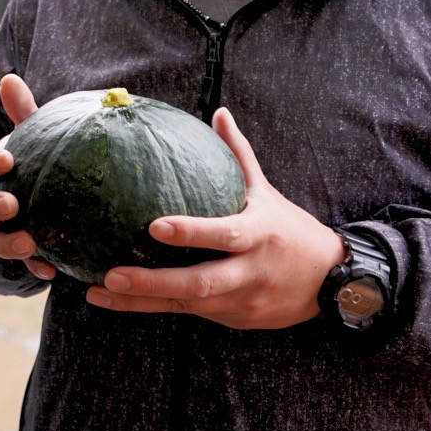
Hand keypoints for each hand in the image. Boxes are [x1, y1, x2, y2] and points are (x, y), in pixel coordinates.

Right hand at [0, 74, 55, 281]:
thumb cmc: (37, 161)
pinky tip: (52, 270)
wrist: (47, 199)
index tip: (7, 159)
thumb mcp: (33, 137)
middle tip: (12, 203)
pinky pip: (24, 267)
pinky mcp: (24, 255)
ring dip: (9, 243)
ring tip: (30, 242)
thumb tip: (10, 78)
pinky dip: (35, 269)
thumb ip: (23, 112)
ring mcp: (3, 231)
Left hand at [86, 108, 347, 328]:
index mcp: (259, 235)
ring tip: (98, 291)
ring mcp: (241, 300)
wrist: (332, 284)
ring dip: (141, 300)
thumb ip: (239, 154)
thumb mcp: (268, 192)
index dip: (191, 232)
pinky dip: (151, 307)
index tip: (154, 226)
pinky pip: (187, 313)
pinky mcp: (232, 319)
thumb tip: (219, 112)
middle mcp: (250, 271)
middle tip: (111, 274)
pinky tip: (114, 302)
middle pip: (200, 282)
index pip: (223, 234)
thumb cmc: (291, 230)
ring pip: (187, 304)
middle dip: (153, 281)